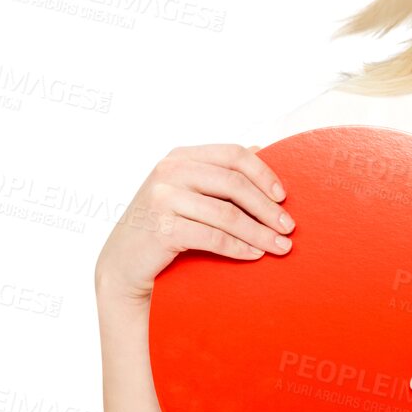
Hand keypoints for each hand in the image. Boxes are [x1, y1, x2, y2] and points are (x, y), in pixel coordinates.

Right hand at [93, 142, 294, 304]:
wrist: (123, 263)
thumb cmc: (161, 226)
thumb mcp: (187, 191)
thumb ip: (218, 171)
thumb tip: (261, 148)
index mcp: (180, 157)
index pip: (233, 155)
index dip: (264, 174)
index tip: (284, 197)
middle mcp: (169, 171)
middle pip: (234, 183)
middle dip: (267, 207)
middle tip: (289, 227)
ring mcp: (162, 199)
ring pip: (227, 214)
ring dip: (259, 232)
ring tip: (280, 246)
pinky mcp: (162, 229)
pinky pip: (213, 238)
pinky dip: (239, 247)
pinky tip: (255, 255)